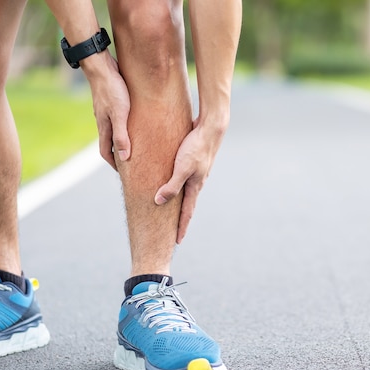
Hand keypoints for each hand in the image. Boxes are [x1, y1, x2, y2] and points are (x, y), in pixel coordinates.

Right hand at [84, 54, 130, 169]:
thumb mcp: (120, 114)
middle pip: (109, 143)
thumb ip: (121, 135)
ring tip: (136, 145)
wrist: (101, 66)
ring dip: (122, 139)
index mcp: (104, 127)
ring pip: (113, 130)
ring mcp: (106, 111)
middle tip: (133, 162)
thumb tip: (124, 158)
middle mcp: (103, 121)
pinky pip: (117, 119)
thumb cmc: (112, 89)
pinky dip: (124, 126)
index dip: (114, 164)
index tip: (125, 172)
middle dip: (119, 154)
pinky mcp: (111, 101)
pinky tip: (135, 123)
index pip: (106, 152)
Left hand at [154, 119, 223, 243]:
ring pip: (185, 192)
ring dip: (178, 203)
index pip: (187, 212)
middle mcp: (196, 182)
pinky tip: (171, 183)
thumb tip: (159, 202)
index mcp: (195, 186)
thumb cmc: (196, 147)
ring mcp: (195, 173)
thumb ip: (172, 186)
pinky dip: (177, 187)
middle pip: (187, 205)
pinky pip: (182, 179)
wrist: (211, 128)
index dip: (181, 228)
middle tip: (173, 232)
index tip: (177, 242)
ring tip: (169, 211)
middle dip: (180, 219)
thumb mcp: (182, 168)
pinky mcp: (192, 161)